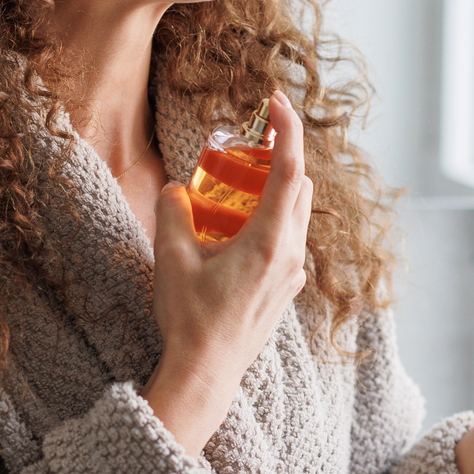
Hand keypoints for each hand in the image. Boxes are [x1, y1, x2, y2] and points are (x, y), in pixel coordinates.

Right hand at [141, 90, 313, 455]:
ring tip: (243, 178)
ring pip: (298, 214)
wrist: (206, 373)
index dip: (287, 128)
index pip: (290, 169)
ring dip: (278, 187)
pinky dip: (275, 216)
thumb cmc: (191, 318)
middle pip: (301, 187)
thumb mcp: (171, 257)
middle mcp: (292, 254)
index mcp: (272, 240)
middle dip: (282, 155)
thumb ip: (173, 212)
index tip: (277, 100)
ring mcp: (292, 274)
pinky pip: (290, 238)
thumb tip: (176, 188)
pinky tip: (241, 223)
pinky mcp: (285, 289)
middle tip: (252, 137)